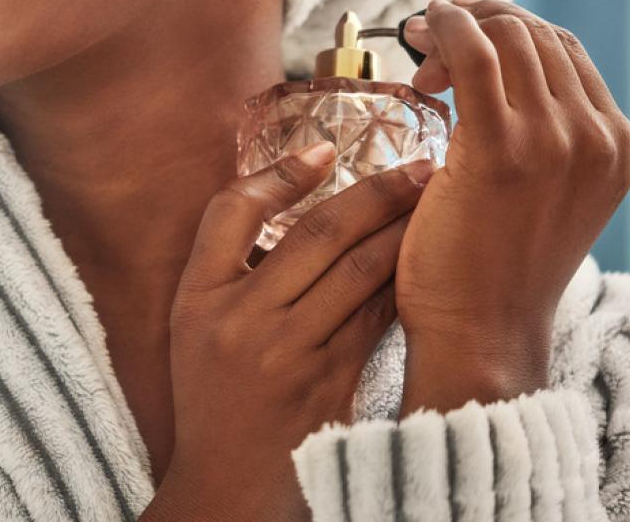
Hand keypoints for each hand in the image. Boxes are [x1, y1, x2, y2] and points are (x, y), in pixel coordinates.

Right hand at [162, 144, 433, 521]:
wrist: (227, 481)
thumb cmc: (211, 392)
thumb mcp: (194, 322)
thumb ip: (230, 264)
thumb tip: (292, 192)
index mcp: (198, 298)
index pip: (231, 211)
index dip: (280, 174)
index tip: (326, 150)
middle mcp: (240, 321)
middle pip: (317, 234)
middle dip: (375, 193)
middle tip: (418, 166)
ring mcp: (289, 355)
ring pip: (360, 272)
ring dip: (403, 232)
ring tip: (435, 204)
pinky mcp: (332, 384)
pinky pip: (376, 318)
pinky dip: (402, 284)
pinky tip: (427, 262)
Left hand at [393, 0, 629, 414]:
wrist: (480, 332)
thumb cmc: (488, 268)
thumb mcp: (538, 194)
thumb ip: (537, 138)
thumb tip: (485, 75)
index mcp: (616, 146)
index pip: (565, 51)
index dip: (506, 29)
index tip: (454, 42)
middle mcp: (599, 138)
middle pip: (540, 33)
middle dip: (479, 20)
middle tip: (426, 42)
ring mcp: (559, 142)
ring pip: (510, 36)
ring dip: (457, 24)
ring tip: (417, 48)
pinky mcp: (504, 149)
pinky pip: (476, 55)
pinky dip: (447, 28)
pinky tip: (420, 32)